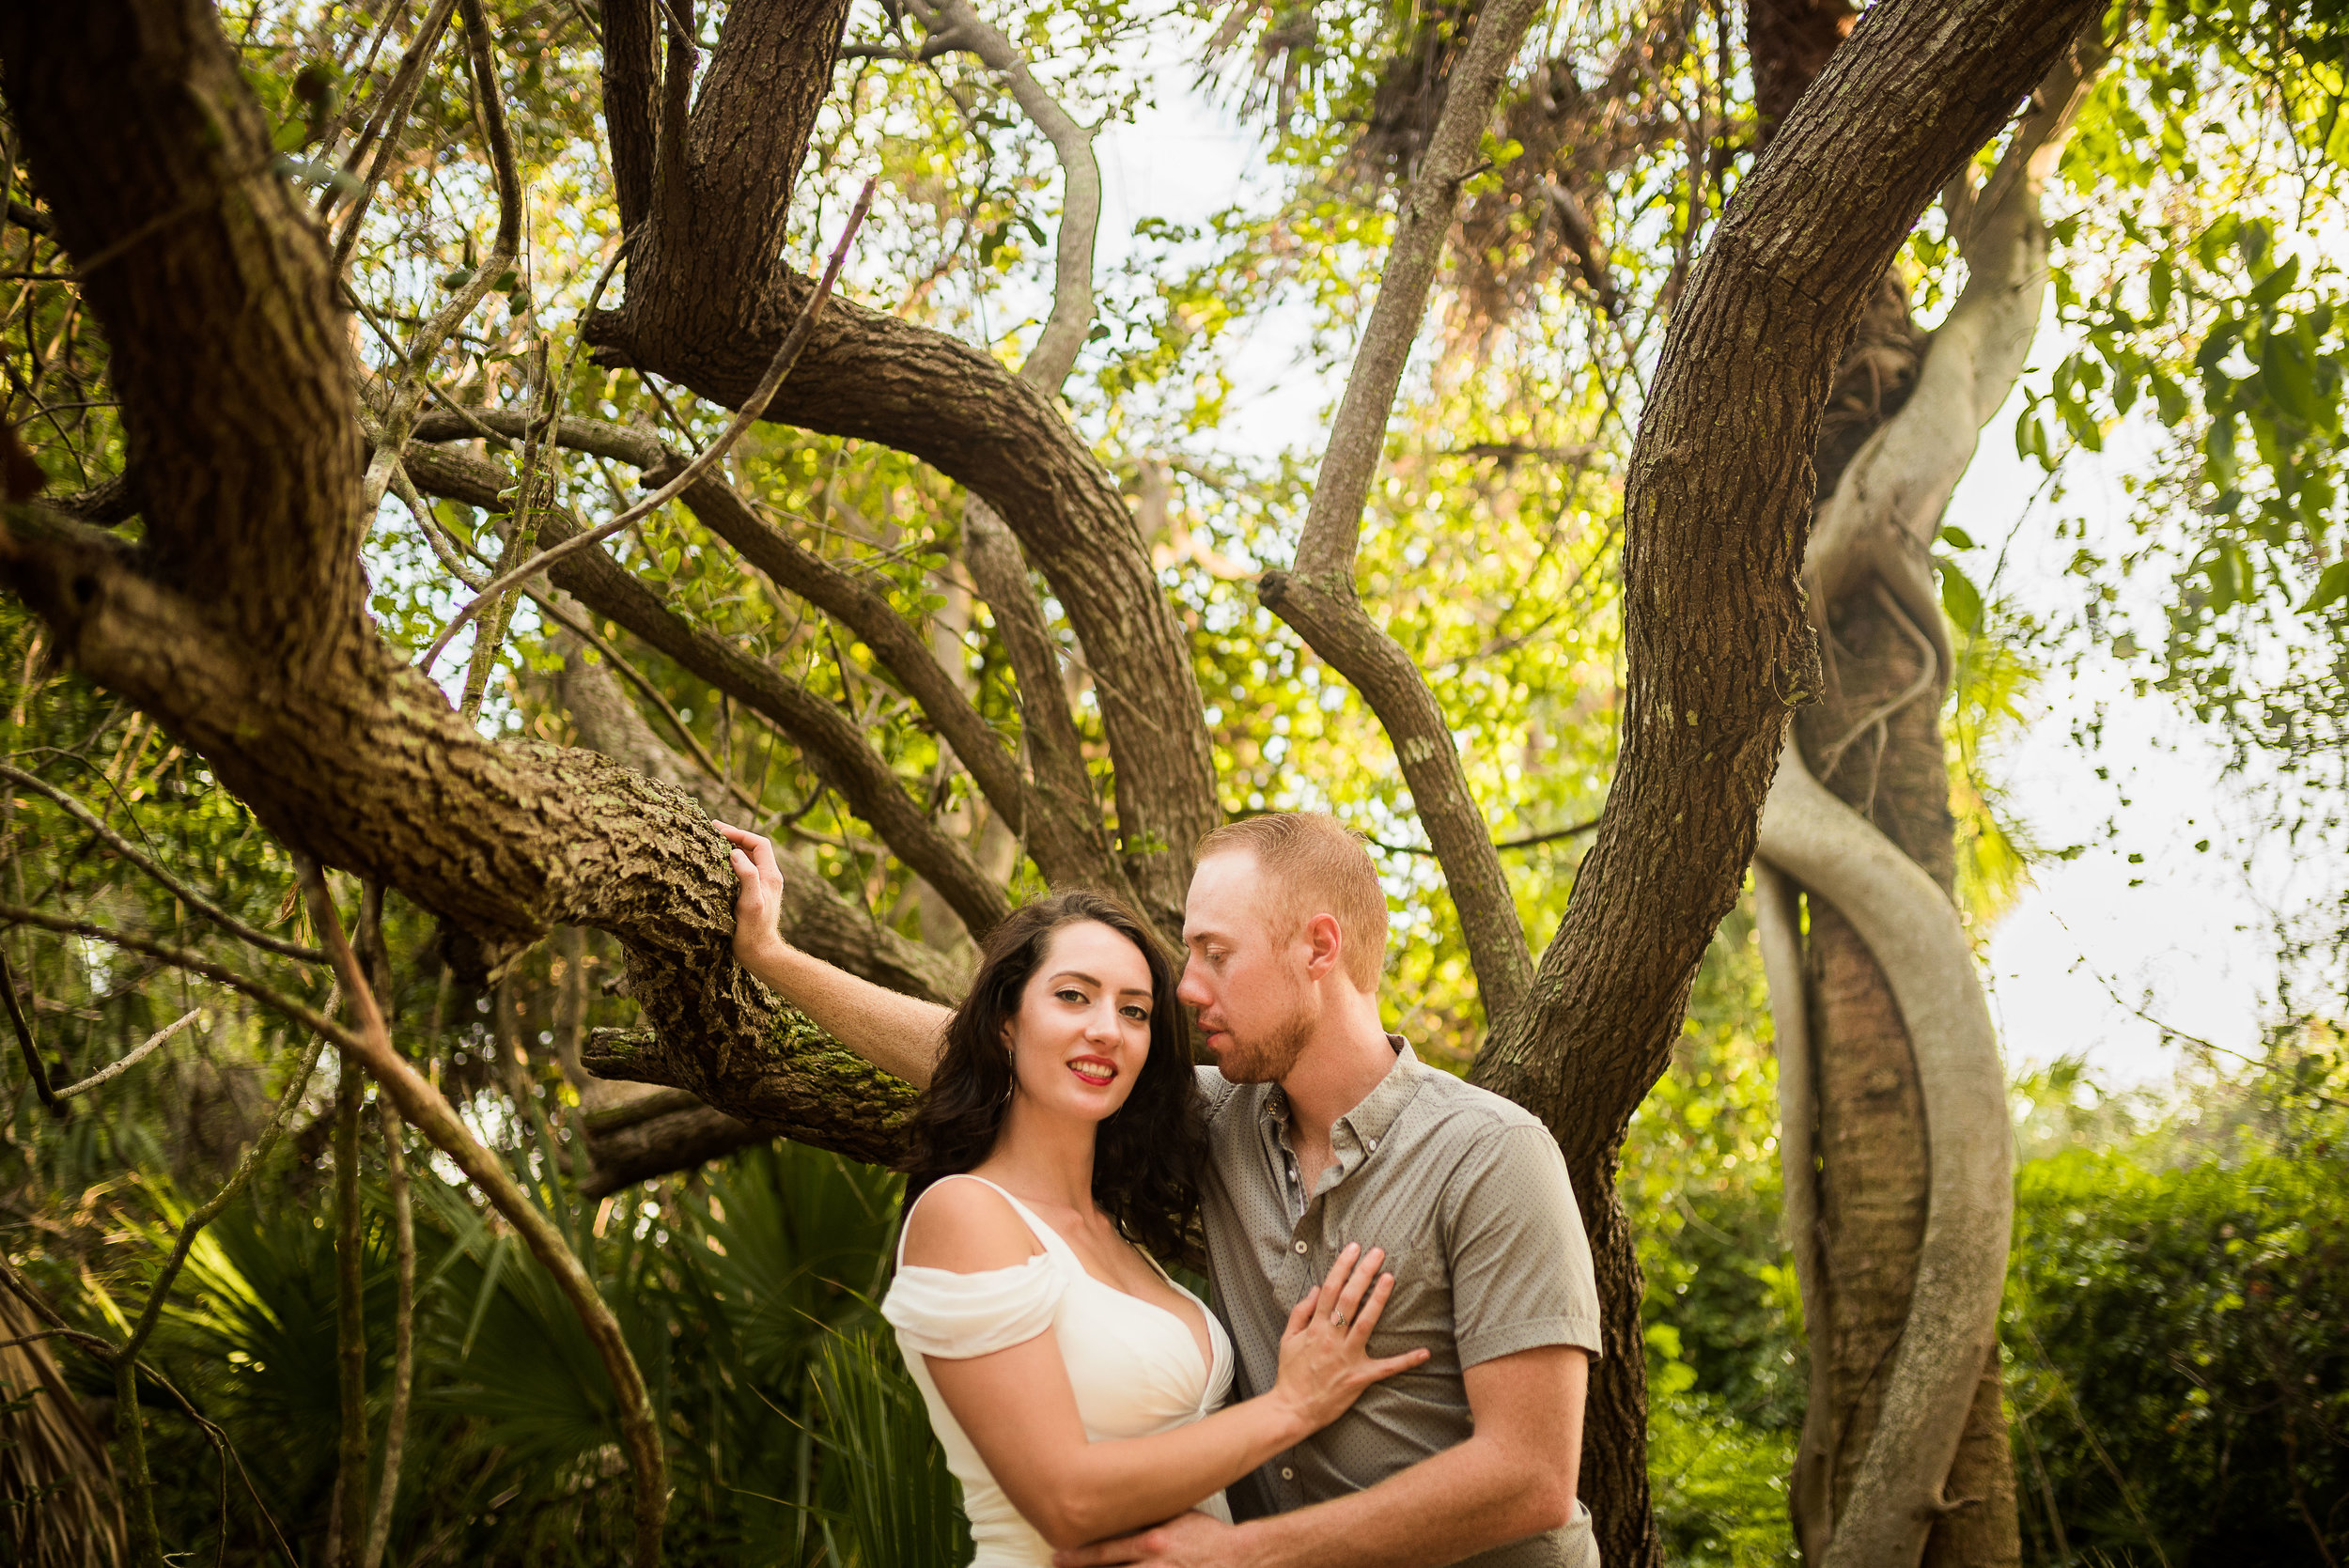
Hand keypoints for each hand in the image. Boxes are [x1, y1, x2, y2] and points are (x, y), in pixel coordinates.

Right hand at [714, 821, 787, 972]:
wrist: (760, 954)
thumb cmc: (754, 931)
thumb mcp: (750, 903)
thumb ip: (747, 876)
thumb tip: (735, 853)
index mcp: (770, 876)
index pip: (759, 843)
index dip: (740, 833)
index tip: (719, 830)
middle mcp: (768, 878)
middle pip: (753, 848)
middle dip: (734, 836)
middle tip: (712, 829)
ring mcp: (761, 887)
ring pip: (748, 859)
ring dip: (731, 848)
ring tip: (711, 842)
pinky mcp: (752, 896)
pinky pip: (742, 871)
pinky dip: (729, 863)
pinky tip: (715, 865)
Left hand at [1050, 1509, 1244, 1566]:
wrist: (1239, 1556)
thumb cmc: (1206, 1535)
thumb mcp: (1175, 1516)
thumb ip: (1147, 1518)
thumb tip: (1118, 1509)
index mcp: (1152, 1542)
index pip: (1106, 1551)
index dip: (1078, 1557)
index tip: (1057, 1555)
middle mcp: (1154, 1566)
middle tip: (1057, 1565)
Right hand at [1268, 1241, 1428, 1436]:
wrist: (1292, 1409)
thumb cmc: (1290, 1373)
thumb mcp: (1288, 1339)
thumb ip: (1301, 1312)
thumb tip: (1317, 1288)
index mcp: (1315, 1328)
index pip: (1330, 1290)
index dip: (1342, 1267)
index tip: (1354, 1249)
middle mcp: (1331, 1339)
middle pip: (1349, 1299)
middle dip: (1363, 1273)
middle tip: (1378, 1253)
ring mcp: (1346, 1358)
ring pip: (1365, 1323)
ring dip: (1378, 1300)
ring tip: (1389, 1278)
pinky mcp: (1359, 1377)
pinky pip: (1385, 1368)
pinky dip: (1405, 1361)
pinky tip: (1424, 1352)